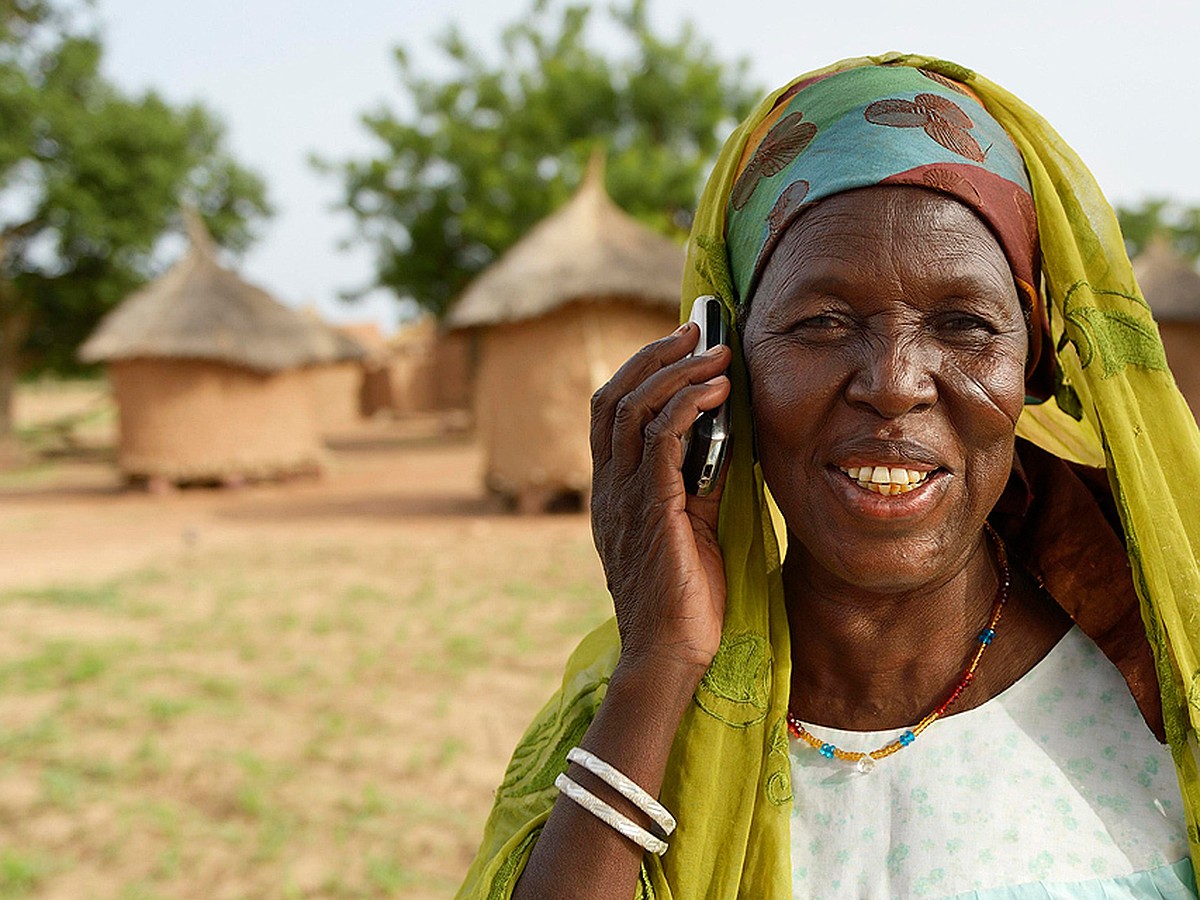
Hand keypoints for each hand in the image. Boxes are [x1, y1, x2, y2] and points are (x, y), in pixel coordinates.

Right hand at [589, 322, 732, 685]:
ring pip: (632, 410)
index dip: (639, 370)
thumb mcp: (693, 525)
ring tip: (716, 353)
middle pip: (611, 398)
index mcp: (613, 490)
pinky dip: (687, 407)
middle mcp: (608, 488)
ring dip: (676, 373)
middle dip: (653, 356)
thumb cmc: (687, 596)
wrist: (673, 653)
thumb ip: (698, 480)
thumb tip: (724, 433)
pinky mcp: (651, 510)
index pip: (608, 412)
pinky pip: (659, 441)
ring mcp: (623, 498)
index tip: (680, 345)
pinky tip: (717, 393)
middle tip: (695, 329)